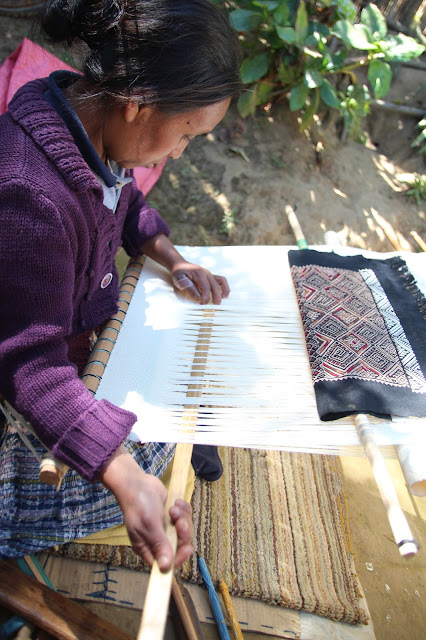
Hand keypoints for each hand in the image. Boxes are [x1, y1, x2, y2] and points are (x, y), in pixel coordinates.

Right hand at [99, 447, 192, 570]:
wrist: (137, 482)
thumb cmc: (138, 504)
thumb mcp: (149, 525)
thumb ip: (159, 545)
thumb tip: (165, 567)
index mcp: (148, 548)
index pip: (166, 563)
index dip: (178, 558)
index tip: (186, 547)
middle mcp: (157, 541)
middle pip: (180, 546)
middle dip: (183, 533)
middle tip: (180, 521)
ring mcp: (166, 528)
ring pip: (185, 530)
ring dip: (183, 518)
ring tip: (173, 508)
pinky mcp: (172, 516)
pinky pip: (186, 517)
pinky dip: (183, 509)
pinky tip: (176, 502)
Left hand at [171, 261, 229, 304]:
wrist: (180, 265)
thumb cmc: (179, 273)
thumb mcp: (179, 279)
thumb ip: (188, 287)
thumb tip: (197, 297)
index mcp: (199, 273)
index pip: (206, 287)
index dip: (206, 297)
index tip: (203, 305)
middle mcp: (207, 273)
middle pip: (215, 285)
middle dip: (216, 298)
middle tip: (214, 308)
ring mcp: (210, 274)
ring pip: (221, 282)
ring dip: (223, 292)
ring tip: (221, 302)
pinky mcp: (211, 277)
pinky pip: (221, 281)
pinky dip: (224, 288)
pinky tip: (223, 296)